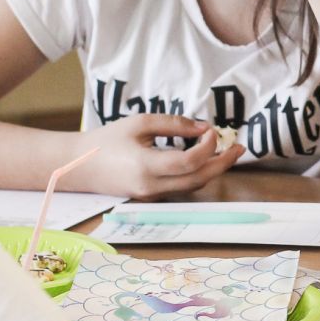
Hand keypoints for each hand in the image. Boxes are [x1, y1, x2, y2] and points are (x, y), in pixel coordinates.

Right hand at [82, 114, 244, 198]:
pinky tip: (205, 160)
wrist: (79, 166)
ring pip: (192, 186)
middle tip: (240, 148)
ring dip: (213, 170)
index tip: (212, 130)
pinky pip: (182, 187)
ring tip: (227, 152)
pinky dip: (198, 174)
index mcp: (145, 167)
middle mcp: (151, 186)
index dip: (207, 147)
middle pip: (198, 180)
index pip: (189, 162)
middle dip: (223, 164)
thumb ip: (173, 124)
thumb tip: (203, 127)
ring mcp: (152, 195)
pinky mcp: (151, 197)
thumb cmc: (107, 141)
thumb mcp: (139, 123)